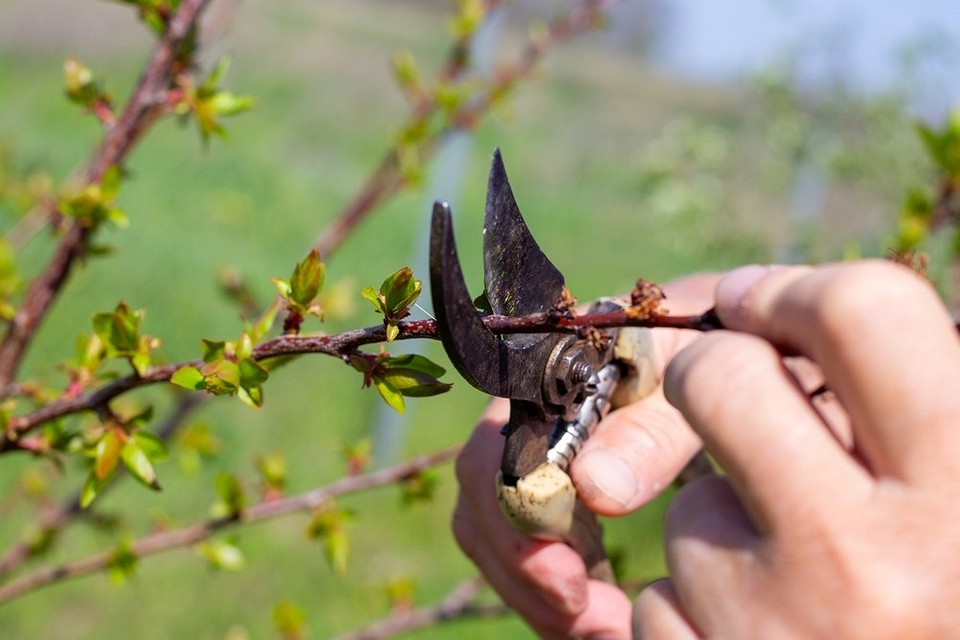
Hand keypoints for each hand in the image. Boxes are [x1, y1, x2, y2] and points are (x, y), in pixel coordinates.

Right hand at [452, 274, 718, 637]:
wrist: (726, 338)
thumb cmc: (710, 344)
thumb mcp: (692, 377)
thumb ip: (651, 427)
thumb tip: (594, 490)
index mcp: (539, 380)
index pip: (492, 458)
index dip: (517, 526)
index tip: (572, 584)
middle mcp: (518, 417)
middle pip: (483, 506)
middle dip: (526, 575)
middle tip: (594, 624)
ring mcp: (531, 456)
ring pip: (496, 536)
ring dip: (537, 593)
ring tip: (605, 631)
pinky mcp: (554, 492)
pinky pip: (527, 548)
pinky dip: (553, 592)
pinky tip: (602, 616)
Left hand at [634, 261, 959, 638]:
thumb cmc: (946, 595)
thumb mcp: (955, 487)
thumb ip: (892, 415)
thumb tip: (752, 344)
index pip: (863, 308)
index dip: (797, 293)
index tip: (762, 307)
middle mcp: (878, 565)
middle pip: (721, 378)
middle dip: (711, 377)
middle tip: (731, 396)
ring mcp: (779, 634)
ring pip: (687, 510)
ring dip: (725, 531)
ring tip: (808, 594)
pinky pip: (656, 607)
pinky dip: (698, 618)